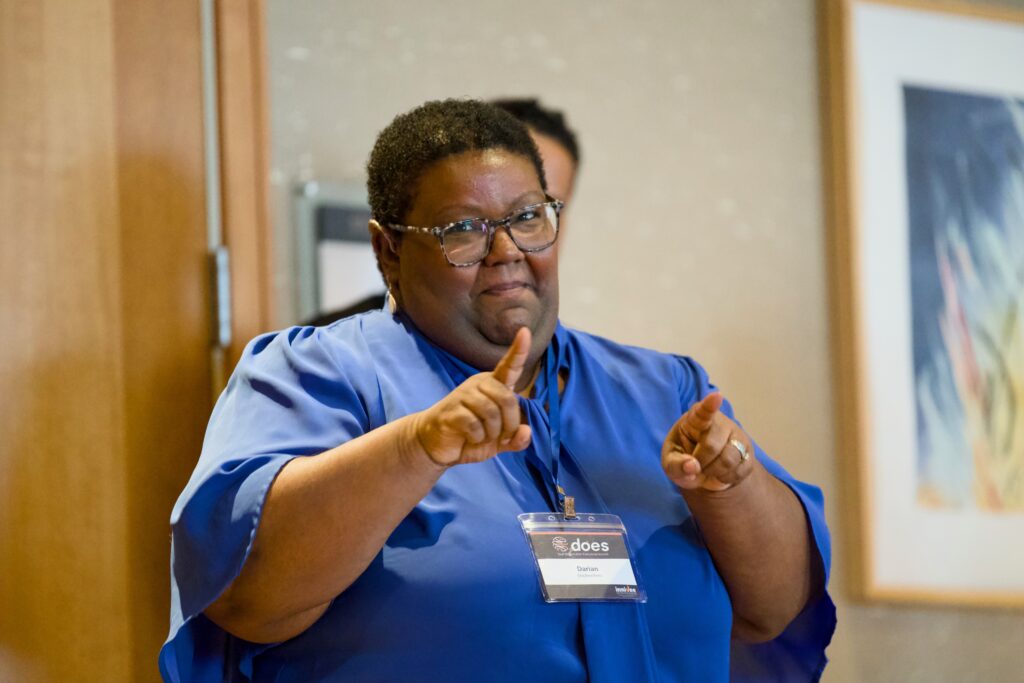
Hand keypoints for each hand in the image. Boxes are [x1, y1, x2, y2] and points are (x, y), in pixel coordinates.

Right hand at [412, 327, 533, 466]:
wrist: (434, 444)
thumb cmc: (470, 436)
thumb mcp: (498, 442)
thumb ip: (516, 439)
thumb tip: (526, 432)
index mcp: (493, 386)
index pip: (509, 366)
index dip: (519, 350)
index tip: (525, 331)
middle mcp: (478, 385)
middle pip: (508, 399)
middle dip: (510, 424)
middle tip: (503, 437)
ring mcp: (463, 396)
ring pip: (491, 412)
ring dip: (493, 433)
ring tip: (484, 437)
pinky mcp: (450, 410)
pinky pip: (474, 424)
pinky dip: (478, 437)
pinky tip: (471, 437)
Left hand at [661, 393, 753, 490]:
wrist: (704, 470)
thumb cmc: (683, 459)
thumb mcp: (670, 463)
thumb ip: (676, 465)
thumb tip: (692, 467)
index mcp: (695, 419)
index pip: (703, 411)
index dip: (710, 404)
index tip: (717, 396)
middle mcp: (719, 423)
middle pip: (712, 445)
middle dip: (701, 462)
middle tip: (695, 465)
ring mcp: (737, 436)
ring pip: (729, 459)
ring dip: (714, 472)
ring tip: (708, 469)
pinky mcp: (749, 452)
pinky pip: (740, 469)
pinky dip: (727, 477)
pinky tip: (720, 472)